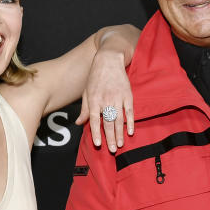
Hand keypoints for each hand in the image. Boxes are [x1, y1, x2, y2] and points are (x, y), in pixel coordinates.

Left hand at [76, 31, 134, 152]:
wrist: (108, 60)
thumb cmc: (95, 77)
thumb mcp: (86, 92)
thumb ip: (84, 109)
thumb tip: (79, 123)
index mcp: (94, 100)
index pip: (94, 120)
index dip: (96, 133)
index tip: (98, 144)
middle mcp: (105, 100)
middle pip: (108, 123)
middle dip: (110, 138)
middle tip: (112, 150)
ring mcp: (117, 98)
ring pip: (119, 119)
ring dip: (120, 133)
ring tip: (120, 144)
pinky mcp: (127, 95)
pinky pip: (129, 111)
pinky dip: (131, 122)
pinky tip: (130, 131)